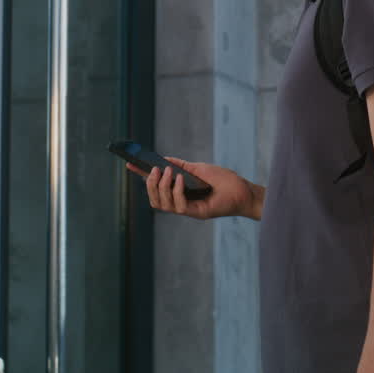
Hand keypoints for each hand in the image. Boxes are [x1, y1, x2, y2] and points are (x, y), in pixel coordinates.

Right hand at [128, 157, 260, 219]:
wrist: (244, 190)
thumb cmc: (224, 180)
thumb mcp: (199, 168)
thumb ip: (182, 166)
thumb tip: (165, 159)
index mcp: (180, 193)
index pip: (156, 187)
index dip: (142, 177)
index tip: (130, 165)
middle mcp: (182, 203)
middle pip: (155, 200)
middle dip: (150, 184)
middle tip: (154, 169)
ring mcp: (189, 209)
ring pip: (163, 205)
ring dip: (162, 187)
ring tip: (167, 172)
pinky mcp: (198, 213)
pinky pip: (179, 206)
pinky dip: (177, 191)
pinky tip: (180, 179)